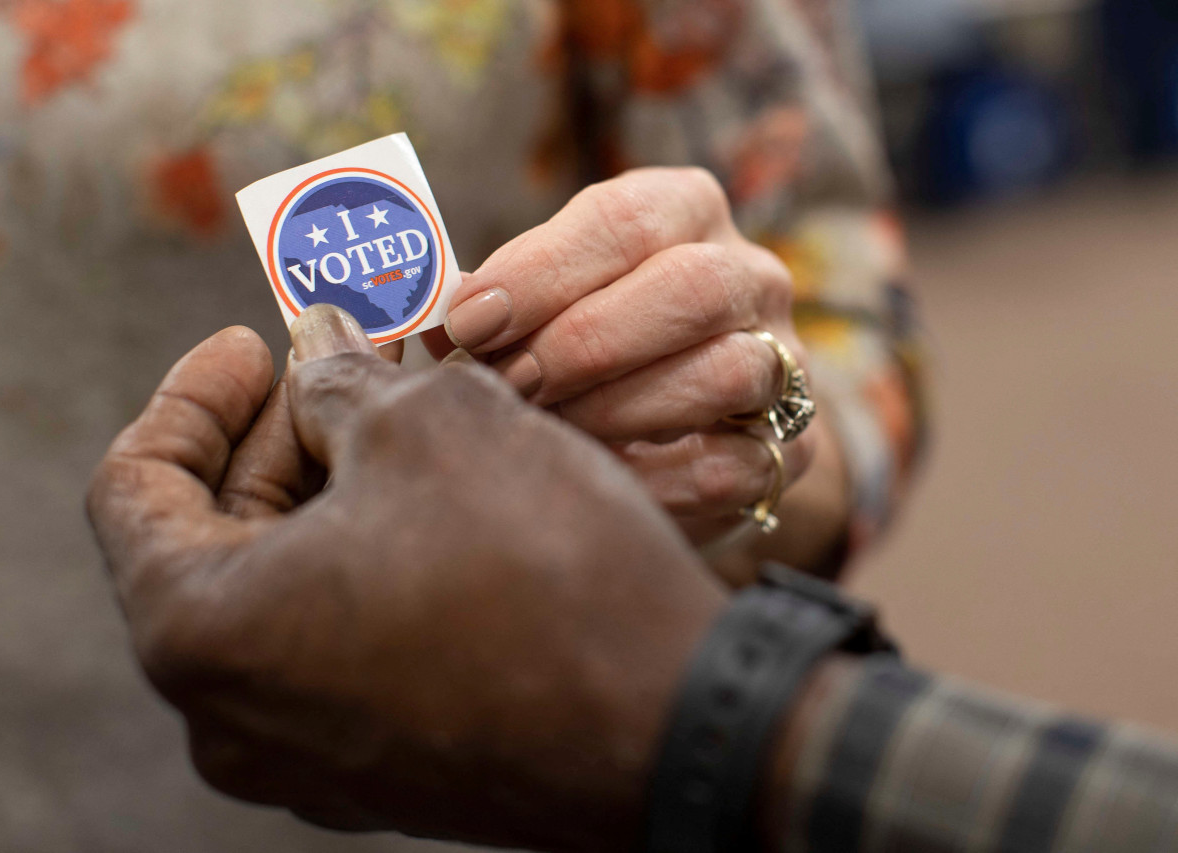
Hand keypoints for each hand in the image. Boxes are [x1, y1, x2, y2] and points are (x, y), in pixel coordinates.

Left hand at [87, 305, 727, 851]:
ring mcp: (315, 758)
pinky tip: (439, 500)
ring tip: (402, 420)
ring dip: (332, 495)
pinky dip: (371, 561)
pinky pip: (348, 643)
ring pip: (291, 592)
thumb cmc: (540, 567)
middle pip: (217, 539)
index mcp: (203, 632)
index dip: (192, 395)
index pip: (135, 488)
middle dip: (280, 437)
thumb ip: (342, 377)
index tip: (252, 342)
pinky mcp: (391, 770)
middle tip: (346, 366)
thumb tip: (318, 350)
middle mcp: (237, 718)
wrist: (677, 723)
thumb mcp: (430, 421)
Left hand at [424, 168, 820, 558]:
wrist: (688, 430)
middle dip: (584, 341)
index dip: (542, 270)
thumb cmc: (591, 346)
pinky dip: (654, 478)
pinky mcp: (791, 448)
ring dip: (617, 408)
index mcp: (686, 212)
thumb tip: (407, 317)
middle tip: (508, 384)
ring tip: (548, 431)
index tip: (468, 322)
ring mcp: (782, 363)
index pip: (625, 217)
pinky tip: (597, 479)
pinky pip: (731, 465)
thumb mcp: (549, 301)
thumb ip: (496, 301)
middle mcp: (750, 276)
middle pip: (690, 288)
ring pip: (723, 372)